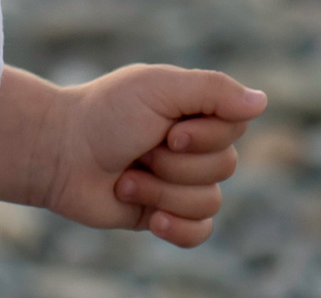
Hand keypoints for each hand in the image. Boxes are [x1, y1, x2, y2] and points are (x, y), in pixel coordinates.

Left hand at [39, 64, 266, 247]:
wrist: (59, 154)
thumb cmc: (105, 113)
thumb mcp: (159, 88)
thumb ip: (213, 91)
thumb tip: (262, 102)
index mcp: (195, 109)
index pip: (235, 127)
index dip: (206, 135)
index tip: (169, 129)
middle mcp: (193, 145)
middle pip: (225, 166)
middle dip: (177, 164)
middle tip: (140, 150)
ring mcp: (180, 182)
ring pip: (210, 201)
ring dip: (162, 191)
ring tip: (127, 179)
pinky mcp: (164, 215)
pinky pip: (200, 233)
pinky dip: (179, 228)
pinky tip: (154, 219)